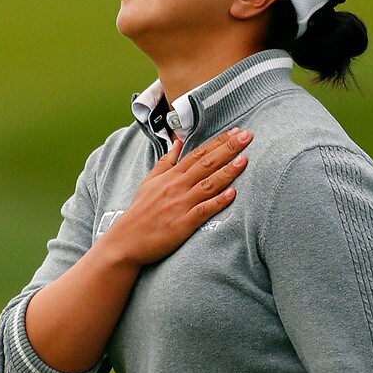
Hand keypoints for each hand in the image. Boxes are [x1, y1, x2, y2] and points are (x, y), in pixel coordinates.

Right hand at [101, 127, 252, 266]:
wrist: (126, 241)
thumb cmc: (140, 212)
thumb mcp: (149, 181)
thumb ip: (166, 161)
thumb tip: (178, 142)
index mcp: (171, 176)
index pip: (198, 153)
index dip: (218, 142)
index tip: (236, 131)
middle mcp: (177, 187)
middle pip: (206, 164)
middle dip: (228, 149)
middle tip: (247, 136)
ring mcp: (180, 205)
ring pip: (208, 184)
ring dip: (227, 172)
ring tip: (244, 160)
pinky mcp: (183, 224)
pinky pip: (203, 211)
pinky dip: (217, 202)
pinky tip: (232, 194)